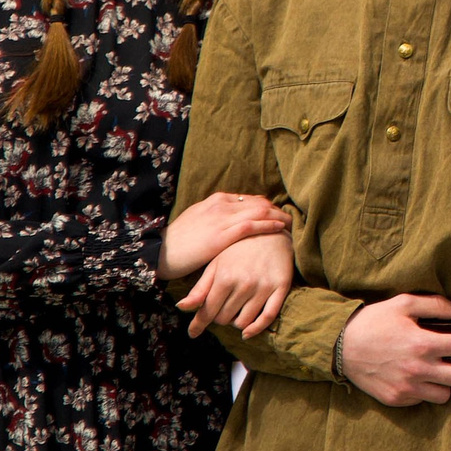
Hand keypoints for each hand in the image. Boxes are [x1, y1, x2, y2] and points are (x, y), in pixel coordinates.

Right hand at [158, 192, 290, 280]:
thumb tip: (234, 223)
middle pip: (259, 202)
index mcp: (217, 200)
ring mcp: (223, 217)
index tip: (277, 215)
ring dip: (278, 217)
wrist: (160, 251)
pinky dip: (269, 225)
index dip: (267, 207)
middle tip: (290, 219)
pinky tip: (280, 229)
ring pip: (260, 211)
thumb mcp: (200, 222)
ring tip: (291, 224)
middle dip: (276, 210)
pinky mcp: (223, 234)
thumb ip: (218, 219)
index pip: (251, 199)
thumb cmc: (180, 242)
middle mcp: (222, 204)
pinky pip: (253, 225)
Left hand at [176, 232, 294, 336]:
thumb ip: (200, 288)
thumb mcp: (216, 264)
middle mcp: (244, 283)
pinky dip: (255, 329)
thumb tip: (181, 307)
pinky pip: (267, 317)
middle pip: (224, 318)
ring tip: (235, 312)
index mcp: (224, 277)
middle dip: (219, 317)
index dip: (198, 324)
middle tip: (221, 309)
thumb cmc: (239, 249)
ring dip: (236, 322)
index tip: (192, 333)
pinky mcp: (280, 288)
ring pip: (243, 321)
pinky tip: (247, 332)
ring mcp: (263, 287)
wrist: (272, 233)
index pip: (208, 311)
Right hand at [337, 294, 450, 404]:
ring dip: (450, 383)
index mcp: (423, 344)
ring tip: (447, 371)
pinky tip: (422, 378)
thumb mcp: (404, 304)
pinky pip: (422, 400)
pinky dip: (426, 390)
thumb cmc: (373, 321)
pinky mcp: (396, 399)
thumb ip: (436, 305)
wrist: (339, 346)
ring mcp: (407, 388)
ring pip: (444, 394)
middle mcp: (418, 369)